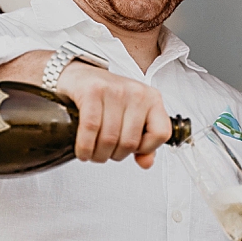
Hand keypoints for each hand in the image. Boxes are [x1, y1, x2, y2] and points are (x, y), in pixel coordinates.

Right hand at [51, 60, 172, 167]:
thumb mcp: (130, 118)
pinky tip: (83, 150)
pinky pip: (91, 128)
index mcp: (152, 99)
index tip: (132, 149)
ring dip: (98, 154)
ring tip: (93, 153)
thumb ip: (143, 142)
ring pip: (109, 139)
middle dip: (114, 155)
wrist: (80, 77)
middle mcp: (136, 92)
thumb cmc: (106, 99)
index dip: (145, 149)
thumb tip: (146, 163)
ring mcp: (114, 90)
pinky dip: (85, 146)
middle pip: (130, 142)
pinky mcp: (92, 91)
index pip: (161, 133)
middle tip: (105, 153)